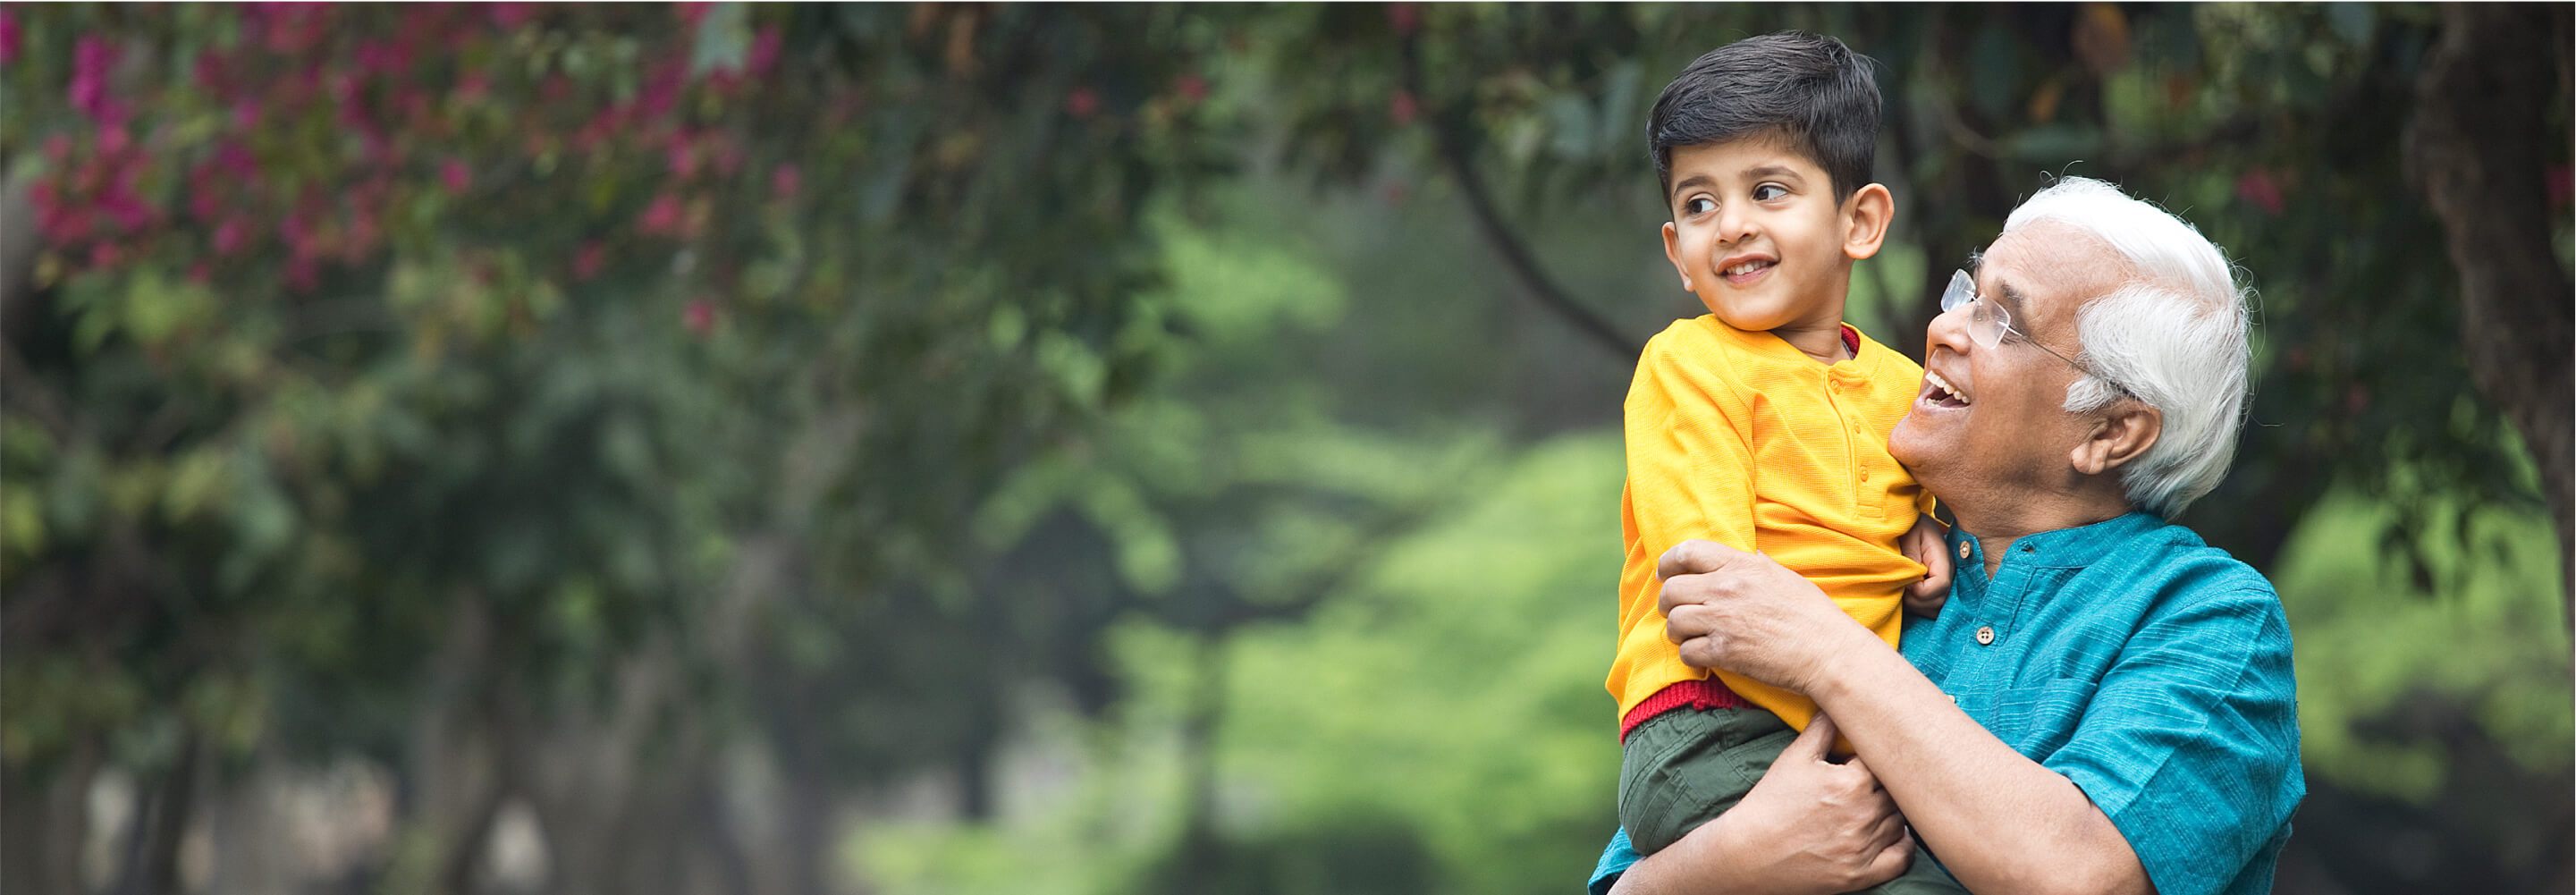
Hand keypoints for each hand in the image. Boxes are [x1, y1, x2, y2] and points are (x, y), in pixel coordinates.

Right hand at [1616, 714, 1913, 894]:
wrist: (1747, 853)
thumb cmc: (1769, 804)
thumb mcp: (1794, 758)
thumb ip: (1823, 729)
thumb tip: (1837, 703)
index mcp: (1851, 782)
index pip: (1886, 760)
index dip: (1880, 756)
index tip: (1872, 755)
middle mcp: (1864, 815)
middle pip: (1897, 791)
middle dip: (1886, 783)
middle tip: (1873, 779)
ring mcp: (1864, 848)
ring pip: (1901, 821)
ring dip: (1894, 811)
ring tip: (1876, 804)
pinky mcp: (1861, 875)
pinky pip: (1901, 858)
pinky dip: (1903, 844)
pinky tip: (1892, 833)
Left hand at [1656, 539, 1876, 694]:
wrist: (1828, 651)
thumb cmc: (1812, 614)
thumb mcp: (1782, 576)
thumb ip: (1755, 564)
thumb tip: (1741, 553)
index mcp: (1741, 565)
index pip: (1687, 551)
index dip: (1668, 563)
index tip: (1665, 573)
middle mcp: (1726, 588)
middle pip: (1671, 590)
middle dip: (1668, 603)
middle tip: (1675, 611)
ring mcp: (1723, 620)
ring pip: (1674, 622)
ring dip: (1678, 632)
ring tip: (1691, 636)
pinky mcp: (1724, 651)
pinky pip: (1687, 652)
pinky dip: (1692, 655)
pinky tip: (1705, 655)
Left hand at [1900, 514, 1952, 618]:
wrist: (1912, 525)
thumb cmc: (1909, 527)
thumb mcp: (1909, 534)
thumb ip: (1911, 555)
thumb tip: (1910, 579)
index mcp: (1943, 560)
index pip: (1941, 585)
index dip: (1919, 590)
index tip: (1904, 581)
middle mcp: (1948, 575)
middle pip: (1938, 603)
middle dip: (1915, 600)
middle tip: (1899, 587)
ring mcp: (1944, 584)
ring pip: (1934, 609)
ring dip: (1915, 605)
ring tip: (1902, 589)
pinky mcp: (1936, 591)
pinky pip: (1930, 609)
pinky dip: (1916, 606)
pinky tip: (1905, 594)